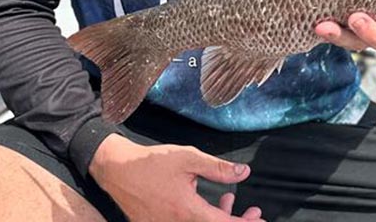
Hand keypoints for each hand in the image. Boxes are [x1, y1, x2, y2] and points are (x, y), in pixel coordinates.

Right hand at [90, 134, 263, 220]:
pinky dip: (200, 217)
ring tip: (229, 202)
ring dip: (217, 218)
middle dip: (235, 221)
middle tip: (252, 213)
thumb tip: (244, 173)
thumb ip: (217, 168)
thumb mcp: (188, 158)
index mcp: (188, 212)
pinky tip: (208, 204)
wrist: (117, 170)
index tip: (258, 220)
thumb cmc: (151, 163)